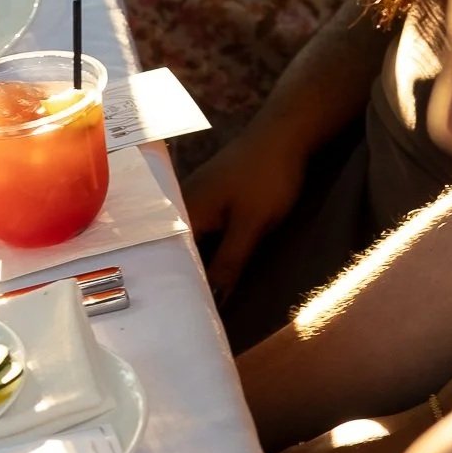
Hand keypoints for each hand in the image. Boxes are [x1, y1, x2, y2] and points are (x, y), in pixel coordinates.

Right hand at [184, 117, 314, 304]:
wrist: (285, 133)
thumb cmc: (267, 177)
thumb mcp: (251, 225)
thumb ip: (229, 262)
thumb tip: (211, 301)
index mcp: (183, 213)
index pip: (165, 261)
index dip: (170, 290)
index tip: (172, 320)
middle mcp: (179, 208)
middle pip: (171, 254)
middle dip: (177, 282)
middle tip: (179, 319)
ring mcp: (193, 202)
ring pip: (185, 245)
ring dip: (191, 268)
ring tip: (190, 303)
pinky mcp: (209, 200)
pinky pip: (197, 234)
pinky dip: (202, 253)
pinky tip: (208, 271)